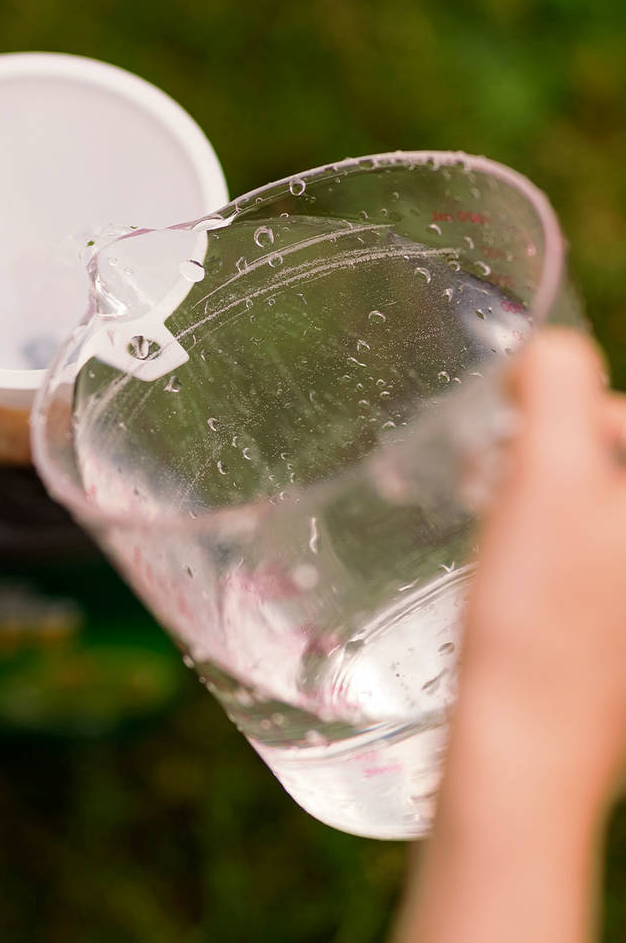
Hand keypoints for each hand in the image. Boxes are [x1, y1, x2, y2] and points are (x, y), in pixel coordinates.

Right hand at [452, 329, 625, 805]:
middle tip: (496, 490)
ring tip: (495, 530)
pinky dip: (547, 544)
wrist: (520, 756)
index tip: (515, 451)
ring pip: (596, 509)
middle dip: (552, 455)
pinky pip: (586, 557)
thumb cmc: (539, 623)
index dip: (574, 413)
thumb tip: (547, 354)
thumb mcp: (548, 479)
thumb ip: (558, 386)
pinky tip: (508, 574)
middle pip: (609, 462)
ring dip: (543, 496)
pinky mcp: (615, 633)